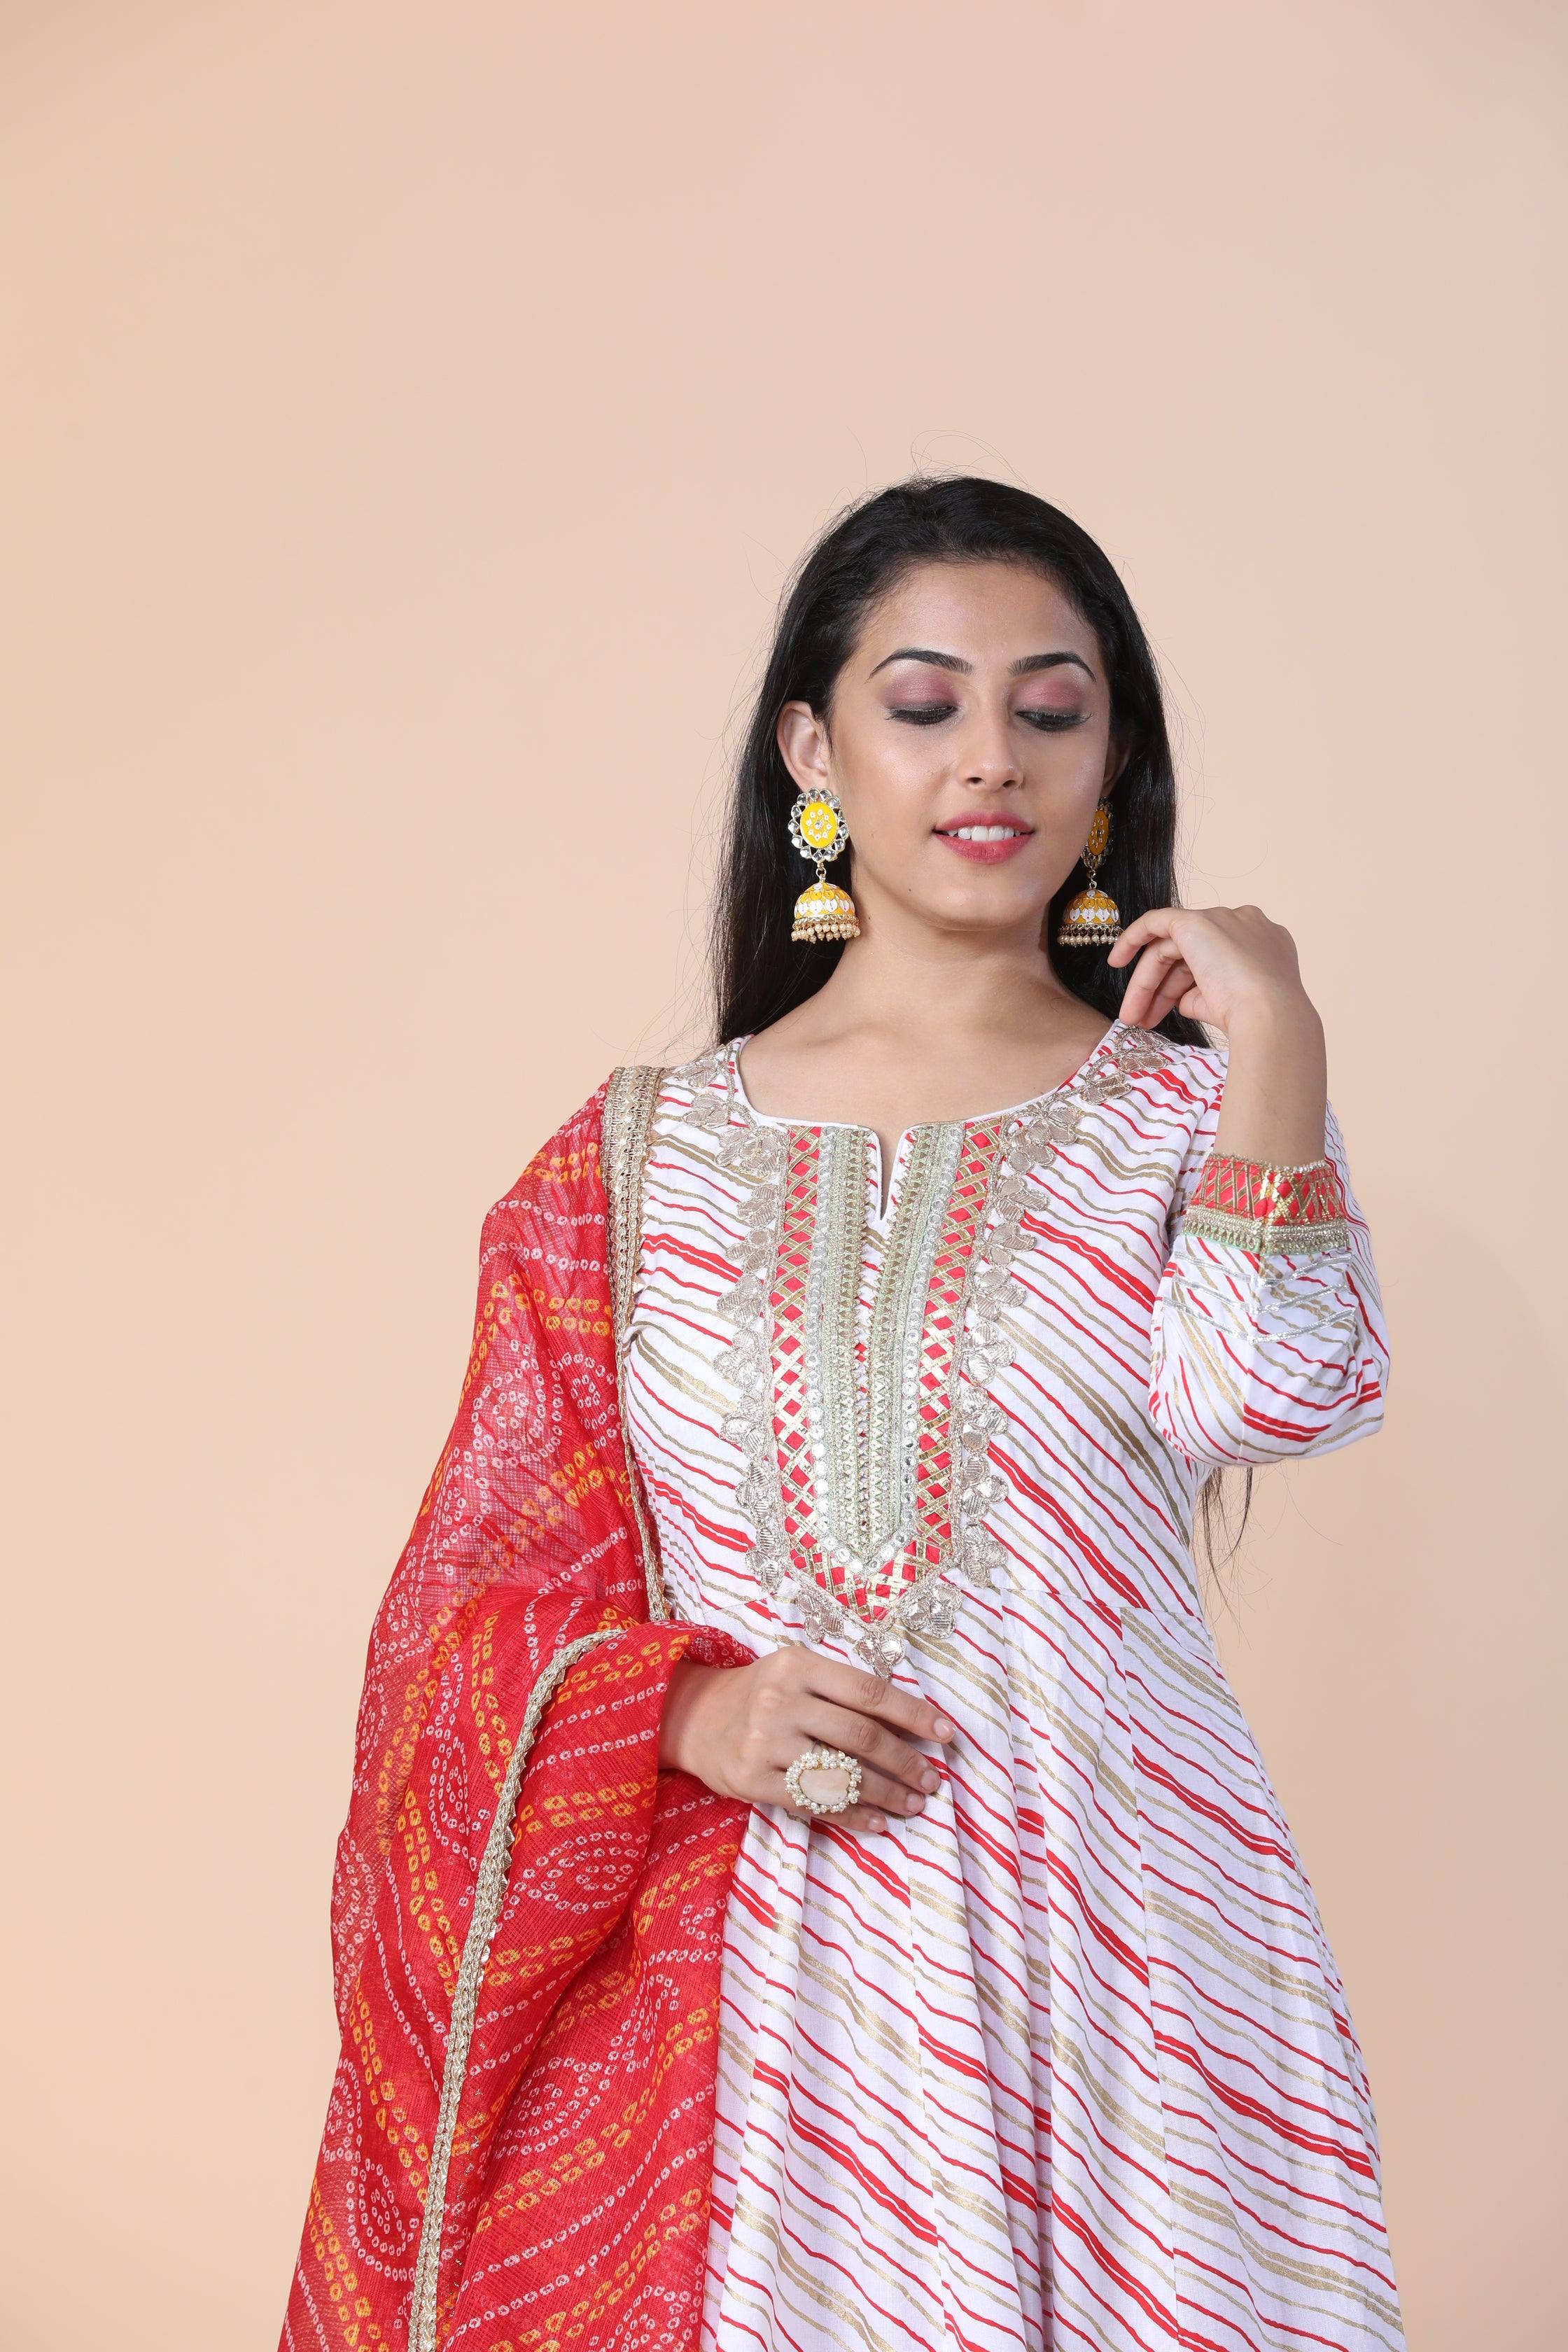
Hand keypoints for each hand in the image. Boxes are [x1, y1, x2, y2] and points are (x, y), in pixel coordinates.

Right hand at [659, 1647, 955, 1834]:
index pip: (868, 1691)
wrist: (691, 1718)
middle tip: (932, 1779)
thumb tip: (911, 1724)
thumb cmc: (760, 1693)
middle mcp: (780, 1701)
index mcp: (798, 1665)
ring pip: (841, 1773)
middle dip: (905, 1761)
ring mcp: (764, 1742)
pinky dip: (853, 1814)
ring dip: (886, 1793)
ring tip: (913, 1803)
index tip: (946, 1733)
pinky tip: (878, 1821)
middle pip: (860, 1735)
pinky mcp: (751, 1780)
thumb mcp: (795, 1673)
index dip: (913, 1714)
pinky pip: (813, 1802)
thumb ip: (842, 1691)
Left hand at [1108, 903, 1328, 1164]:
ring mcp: (1222, 919)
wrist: (1270, 1016)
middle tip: (1140, 1019)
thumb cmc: (1256, 1020)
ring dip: (1146, 984)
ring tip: (1132, 1017)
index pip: (1213, 959)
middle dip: (1160, 988)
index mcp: (1261, 944)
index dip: (1185, 984)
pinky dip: (1134, 938)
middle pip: (1188, 954)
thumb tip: (1179, 1001)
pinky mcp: (1197, 922)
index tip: (1168, 1009)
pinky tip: (1116, 961)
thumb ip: (1203, 995)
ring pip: (1171, 948)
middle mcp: (1244, 924)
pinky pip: (1157, 921)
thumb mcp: (1227, 1006)